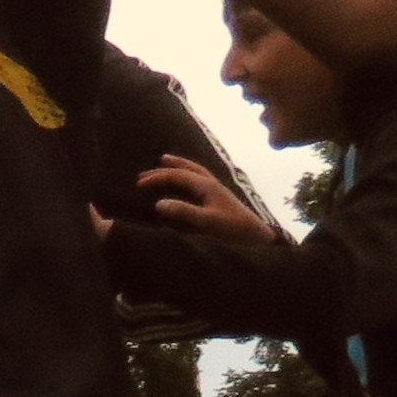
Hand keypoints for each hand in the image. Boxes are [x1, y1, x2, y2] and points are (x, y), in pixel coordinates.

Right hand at [138, 157, 271, 241]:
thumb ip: (184, 212)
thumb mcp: (207, 222)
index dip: (157, 178)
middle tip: (143, 175)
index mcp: (206, 186)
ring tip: (165, 161)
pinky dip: (188, 175)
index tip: (140, 184)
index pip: (177, 176)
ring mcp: (216, 189)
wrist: (257, 235)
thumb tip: (158, 203)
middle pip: (184, 170)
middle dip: (163, 171)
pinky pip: (199, 179)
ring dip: (177, 166)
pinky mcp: (219, 197)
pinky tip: (186, 182)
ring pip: (194, 171)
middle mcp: (210, 183)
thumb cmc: (233, 228)